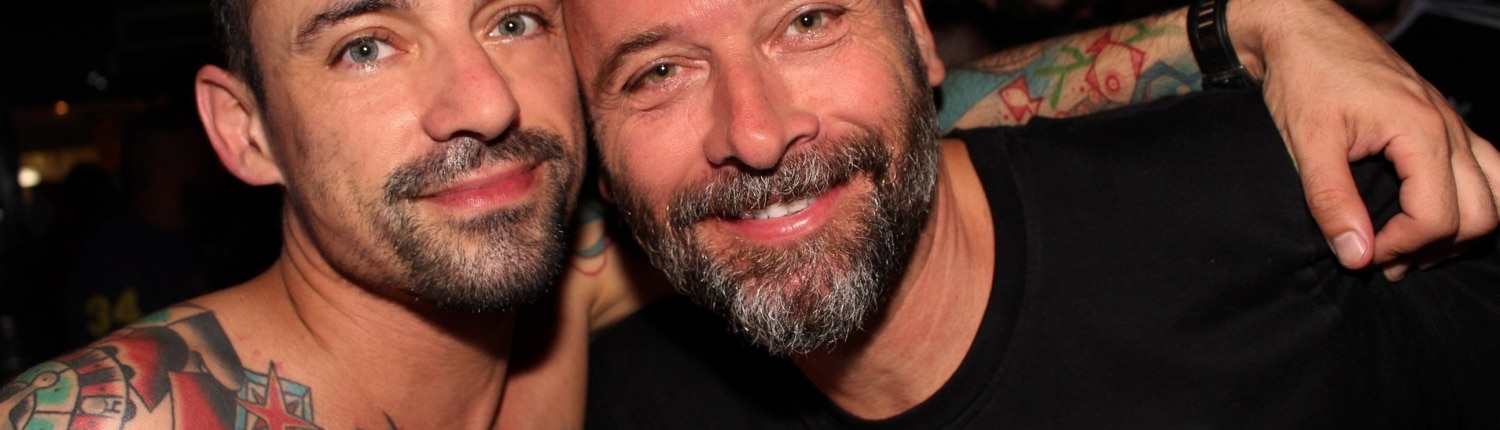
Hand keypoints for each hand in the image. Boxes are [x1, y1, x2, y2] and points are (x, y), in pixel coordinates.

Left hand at [1232, 0, 1499, 278]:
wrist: (1305, 32)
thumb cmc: (1305, 77)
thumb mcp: (1308, 142)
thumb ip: (1331, 202)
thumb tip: (1356, 256)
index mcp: (1421, 131)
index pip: (1439, 218)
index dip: (1401, 248)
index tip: (1362, 254)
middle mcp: (1450, 128)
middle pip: (1481, 215)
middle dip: (1435, 248)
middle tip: (1384, 258)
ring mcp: (1454, 125)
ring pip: (1495, 195)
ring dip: (1460, 230)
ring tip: (1408, 245)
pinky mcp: (1446, 124)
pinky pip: (1485, 172)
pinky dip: (1467, 204)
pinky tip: (1423, 216)